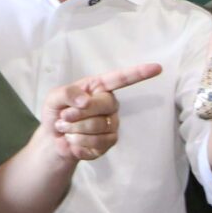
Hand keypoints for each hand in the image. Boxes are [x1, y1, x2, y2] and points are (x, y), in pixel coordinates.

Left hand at [41, 64, 160, 162]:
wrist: (54, 140)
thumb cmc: (57, 113)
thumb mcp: (54, 98)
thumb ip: (67, 93)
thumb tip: (86, 100)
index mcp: (99, 88)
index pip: (121, 79)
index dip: (139, 73)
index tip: (157, 68)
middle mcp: (109, 104)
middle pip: (105, 104)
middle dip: (78, 113)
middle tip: (63, 117)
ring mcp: (112, 124)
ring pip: (98, 127)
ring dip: (74, 130)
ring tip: (65, 130)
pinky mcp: (109, 142)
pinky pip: (97, 144)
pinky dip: (78, 144)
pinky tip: (73, 141)